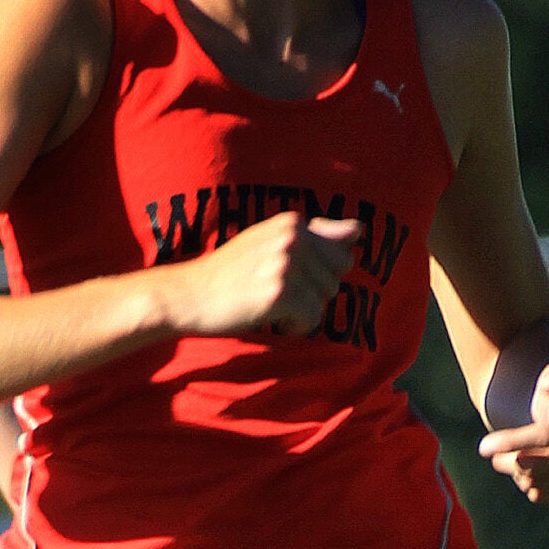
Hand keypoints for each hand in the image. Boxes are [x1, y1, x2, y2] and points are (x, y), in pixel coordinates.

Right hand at [165, 212, 362, 337]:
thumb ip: (318, 235)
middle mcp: (292, 237)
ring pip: (325, 300)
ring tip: (268, 303)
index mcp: (293, 222)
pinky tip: (269, 317)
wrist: (188, 295)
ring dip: (301, 310)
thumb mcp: (273, 242)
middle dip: (312, 293)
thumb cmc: (231, 272)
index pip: (341, 256)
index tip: (285, 276)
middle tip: (273, 291)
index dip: (317, 276)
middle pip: (335, 280)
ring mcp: (286, 264)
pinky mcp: (279, 292)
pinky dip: (295, 325)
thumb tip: (360, 230)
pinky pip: (312, 318)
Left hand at [480, 359, 548, 505]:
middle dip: (511, 461)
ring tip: (513, 461)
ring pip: (538, 484)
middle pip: (538, 466)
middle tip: (495, 457)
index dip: (512, 442)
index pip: (544, 436)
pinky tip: (530, 476)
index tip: (483, 448)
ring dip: (518, 474)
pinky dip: (532, 490)